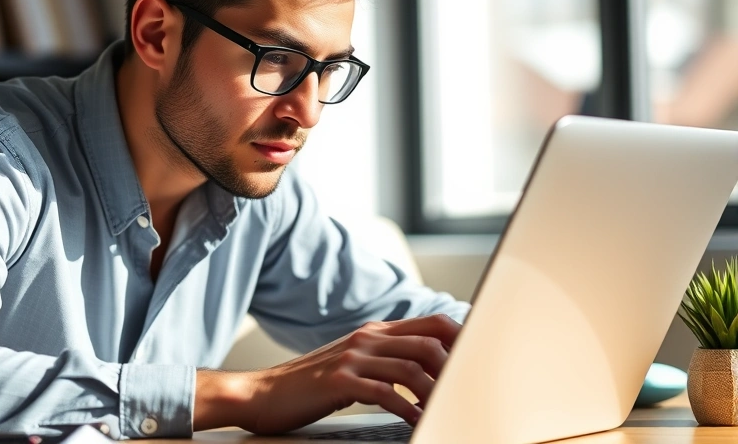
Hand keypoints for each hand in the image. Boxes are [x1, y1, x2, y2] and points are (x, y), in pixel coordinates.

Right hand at [194, 314, 460, 433]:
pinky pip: (385, 392)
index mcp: (374, 332)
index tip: (482, 359)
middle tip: (471, 391)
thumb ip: (385, 360)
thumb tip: (426, 372)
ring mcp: (353, 358)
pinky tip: (415, 421)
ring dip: (436, 391)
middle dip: (457, 367)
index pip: (432, 324)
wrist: (262, 394)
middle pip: (429, 342)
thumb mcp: (351, 364)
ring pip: (412, 367)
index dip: (463, 338)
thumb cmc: (309, 386)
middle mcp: (367, 338)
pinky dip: (407, 408)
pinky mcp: (339, 382)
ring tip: (447, 410)